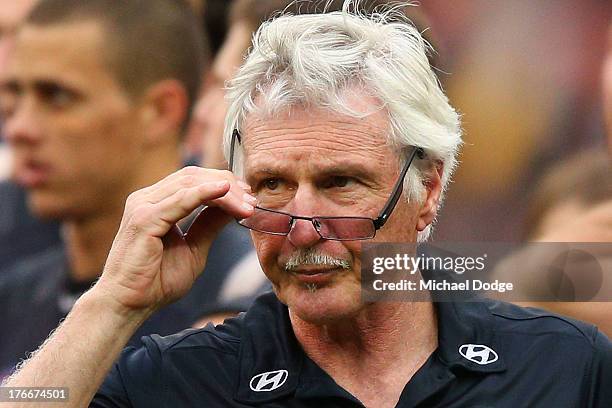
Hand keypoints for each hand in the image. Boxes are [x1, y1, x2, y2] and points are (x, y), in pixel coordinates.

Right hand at [96, 166, 254, 313]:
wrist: (127, 305)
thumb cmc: (155, 282)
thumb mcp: (193, 249)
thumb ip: (208, 226)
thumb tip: (232, 208)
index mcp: (156, 203)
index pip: (194, 181)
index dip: (224, 185)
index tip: (250, 198)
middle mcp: (147, 198)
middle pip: (194, 176)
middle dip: (228, 184)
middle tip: (253, 198)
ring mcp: (143, 205)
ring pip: (190, 183)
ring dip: (224, 191)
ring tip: (247, 203)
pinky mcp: (144, 218)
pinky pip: (180, 199)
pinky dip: (205, 193)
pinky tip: (225, 190)